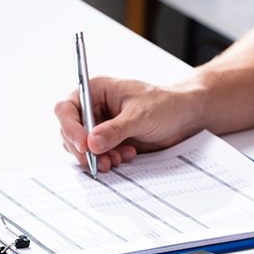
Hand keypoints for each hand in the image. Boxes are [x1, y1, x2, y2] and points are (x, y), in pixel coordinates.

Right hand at [54, 76, 205, 171]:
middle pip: (70, 131)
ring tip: (117, 160)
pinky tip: (126, 156)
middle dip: (84, 149)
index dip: (70, 127)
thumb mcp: (140, 116)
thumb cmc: (166, 104)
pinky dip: (108, 160)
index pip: (67, 108)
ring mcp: (100, 126)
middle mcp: (94, 108)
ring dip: (97, 157)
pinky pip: (97, 155)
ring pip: (82, 147)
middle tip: (99, 161)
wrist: (185, 117)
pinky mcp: (109, 142)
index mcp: (96, 91)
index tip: (82, 144)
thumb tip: (91, 143)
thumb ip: (115, 130)